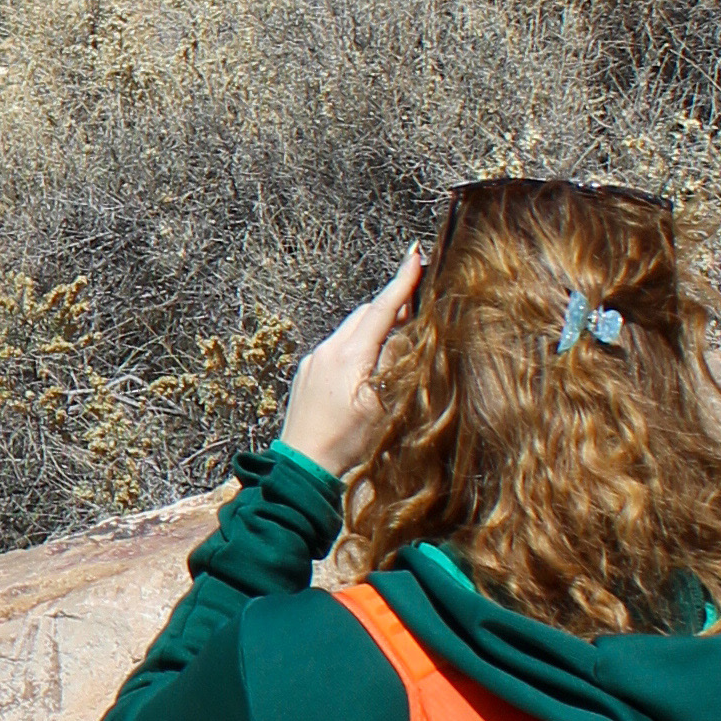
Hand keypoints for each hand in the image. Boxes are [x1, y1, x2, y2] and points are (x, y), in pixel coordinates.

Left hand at [278, 246, 425, 481]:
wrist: (303, 463)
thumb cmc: (346, 440)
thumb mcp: (381, 404)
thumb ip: (393, 364)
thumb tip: (404, 332)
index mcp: (349, 355)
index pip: (381, 309)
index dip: (402, 283)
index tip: (416, 257)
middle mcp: (327, 350)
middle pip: (364, 315)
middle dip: (390, 304)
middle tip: (417, 299)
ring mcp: (314, 360)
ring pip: (350, 330)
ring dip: (373, 326)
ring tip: (397, 332)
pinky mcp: (307, 373)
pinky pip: (336, 347)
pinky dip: (356, 344)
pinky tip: (367, 362)